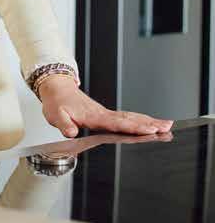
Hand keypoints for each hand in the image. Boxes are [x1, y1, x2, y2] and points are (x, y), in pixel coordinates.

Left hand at [37, 75, 172, 139]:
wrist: (57, 90)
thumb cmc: (57, 104)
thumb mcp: (56, 116)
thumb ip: (65, 125)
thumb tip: (72, 132)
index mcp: (94, 116)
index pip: (118, 123)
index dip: (134, 127)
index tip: (149, 129)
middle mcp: (104, 115)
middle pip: (131, 120)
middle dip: (150, 124)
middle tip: (167, 128)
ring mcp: (106, 114)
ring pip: (131, 118)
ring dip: (149, 121)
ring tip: (167, 125)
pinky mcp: (106, 115)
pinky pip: (126, 118)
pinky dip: (140, 120)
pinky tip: (150, 124)